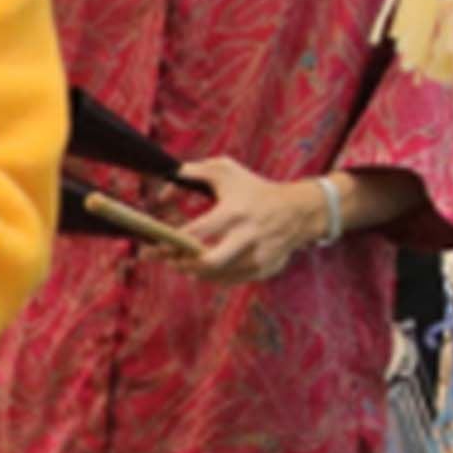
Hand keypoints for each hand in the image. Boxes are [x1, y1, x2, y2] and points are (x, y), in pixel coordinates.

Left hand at [171, 161, 347, 286]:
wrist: (299, 210)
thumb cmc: (256, 189)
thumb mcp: (227, 171)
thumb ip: (194, 172)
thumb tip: (165, 188)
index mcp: (235, 212)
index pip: (196, 232)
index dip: (170, 242)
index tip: (152, 246)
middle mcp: (247, 236)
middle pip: (208, 262)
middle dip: (181, 264)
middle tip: (167, 259)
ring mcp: (258, 256)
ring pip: (217, 276)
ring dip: (193, 271)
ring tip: (181, 262)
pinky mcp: (265, 269)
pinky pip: (231, 280)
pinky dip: (213, 277)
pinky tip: (204, 268)